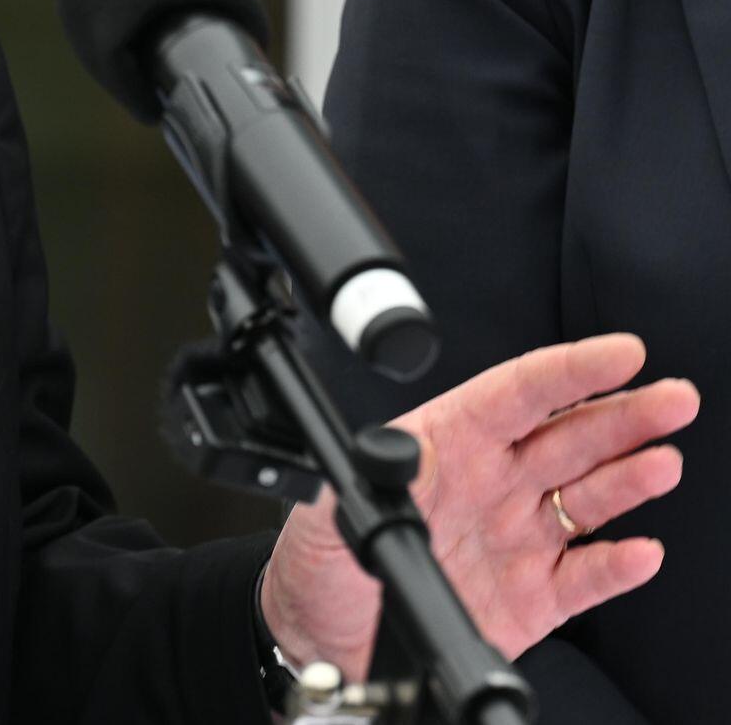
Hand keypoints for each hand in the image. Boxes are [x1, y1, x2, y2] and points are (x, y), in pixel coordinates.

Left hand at [261, 334, 697, 679]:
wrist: (320, 638)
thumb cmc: (319, 566)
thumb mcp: (323, 515)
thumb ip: (363, 478)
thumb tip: (406, 449)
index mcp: (445, 447)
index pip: (515, 395)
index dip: (568, 371)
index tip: (619, 353)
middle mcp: (489, 484)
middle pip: (568, 436)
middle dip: (624, 414)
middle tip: (672, 396)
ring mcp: (515, 537)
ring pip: (589, 496)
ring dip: (630, 478)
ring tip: (663, 462)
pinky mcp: (532, 596)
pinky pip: (587, 575)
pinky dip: (618, 566)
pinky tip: (641, 553)